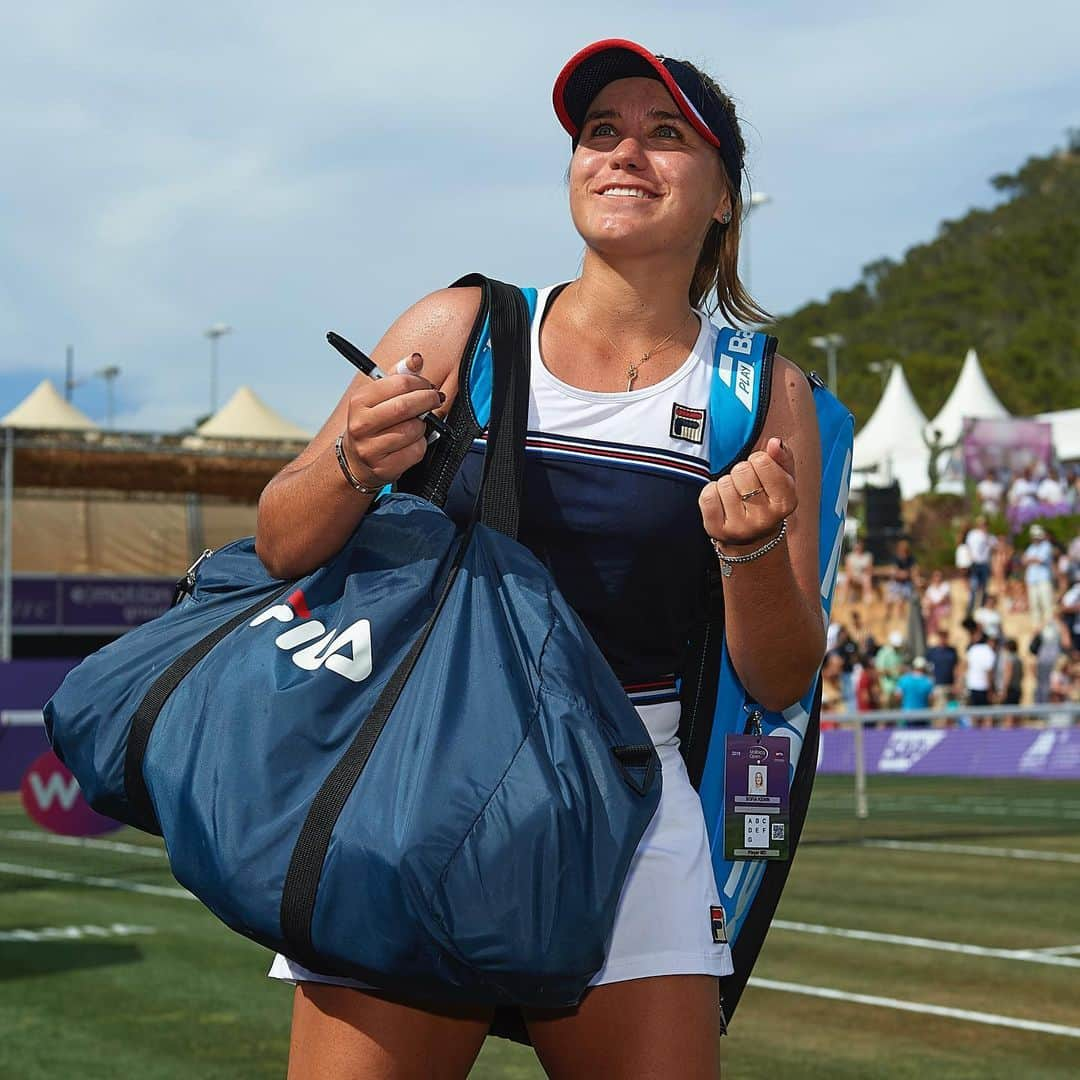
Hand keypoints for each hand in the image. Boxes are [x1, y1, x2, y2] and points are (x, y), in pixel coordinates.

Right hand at [341, 353, 444, 487]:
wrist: (355, 461)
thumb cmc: (373, 424)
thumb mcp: (378, 396)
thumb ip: (398, 376)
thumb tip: (416, 359)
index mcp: (360, 401)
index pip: (399, 383)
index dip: (420, 383)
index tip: (427, 386)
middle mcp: (361, 425)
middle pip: (406, 406)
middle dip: (427, 401)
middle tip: (435, 399)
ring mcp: (371, 448)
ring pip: (413, 430)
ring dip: (423, 425)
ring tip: (417, 424)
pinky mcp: (384, 467)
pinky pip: (416, 451)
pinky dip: (421, 445)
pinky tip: (412, 442)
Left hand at [699, 436, 796, 551]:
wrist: (754, 541)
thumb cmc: (768, 502)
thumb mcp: (784, 480)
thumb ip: (783, 457)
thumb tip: (774, 442)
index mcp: (786, 503)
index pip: (761, 461)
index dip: (758, 461)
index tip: (761, 473)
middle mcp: (764, 519)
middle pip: (741, 470)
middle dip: (742, 473)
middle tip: (748, 488)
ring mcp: (739, 527)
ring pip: (723, 483)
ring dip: (727, 484)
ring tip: (737, 498)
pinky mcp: (716, 531)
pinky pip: (707, 496)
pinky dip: (711, 493)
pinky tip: (722, 503)